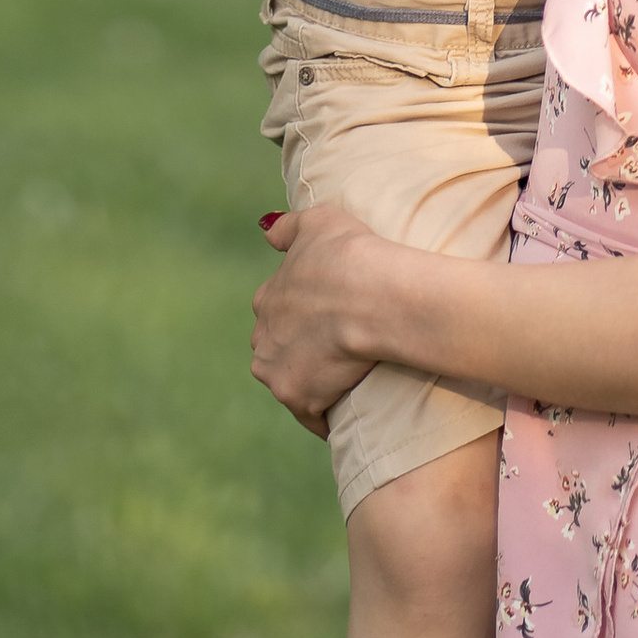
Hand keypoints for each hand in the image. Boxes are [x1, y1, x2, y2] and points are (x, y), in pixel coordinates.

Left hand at [252, 204, 383, 422]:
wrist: (374, 296)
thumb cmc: (351, 255)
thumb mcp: (317, 221)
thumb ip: (288, 228)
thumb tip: (266, 231)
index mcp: (268, 298)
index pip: (275, 312)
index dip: (302, 315)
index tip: (327, 318)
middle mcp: (263, 336)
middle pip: (276, 350)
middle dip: (299, 352)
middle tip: (337, 350)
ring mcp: (276, 370)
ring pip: (289, 383)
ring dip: (310, 383)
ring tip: (345, 382)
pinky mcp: (297, 398)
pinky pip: (312, 415)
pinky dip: (326, 414)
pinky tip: (349, 409)